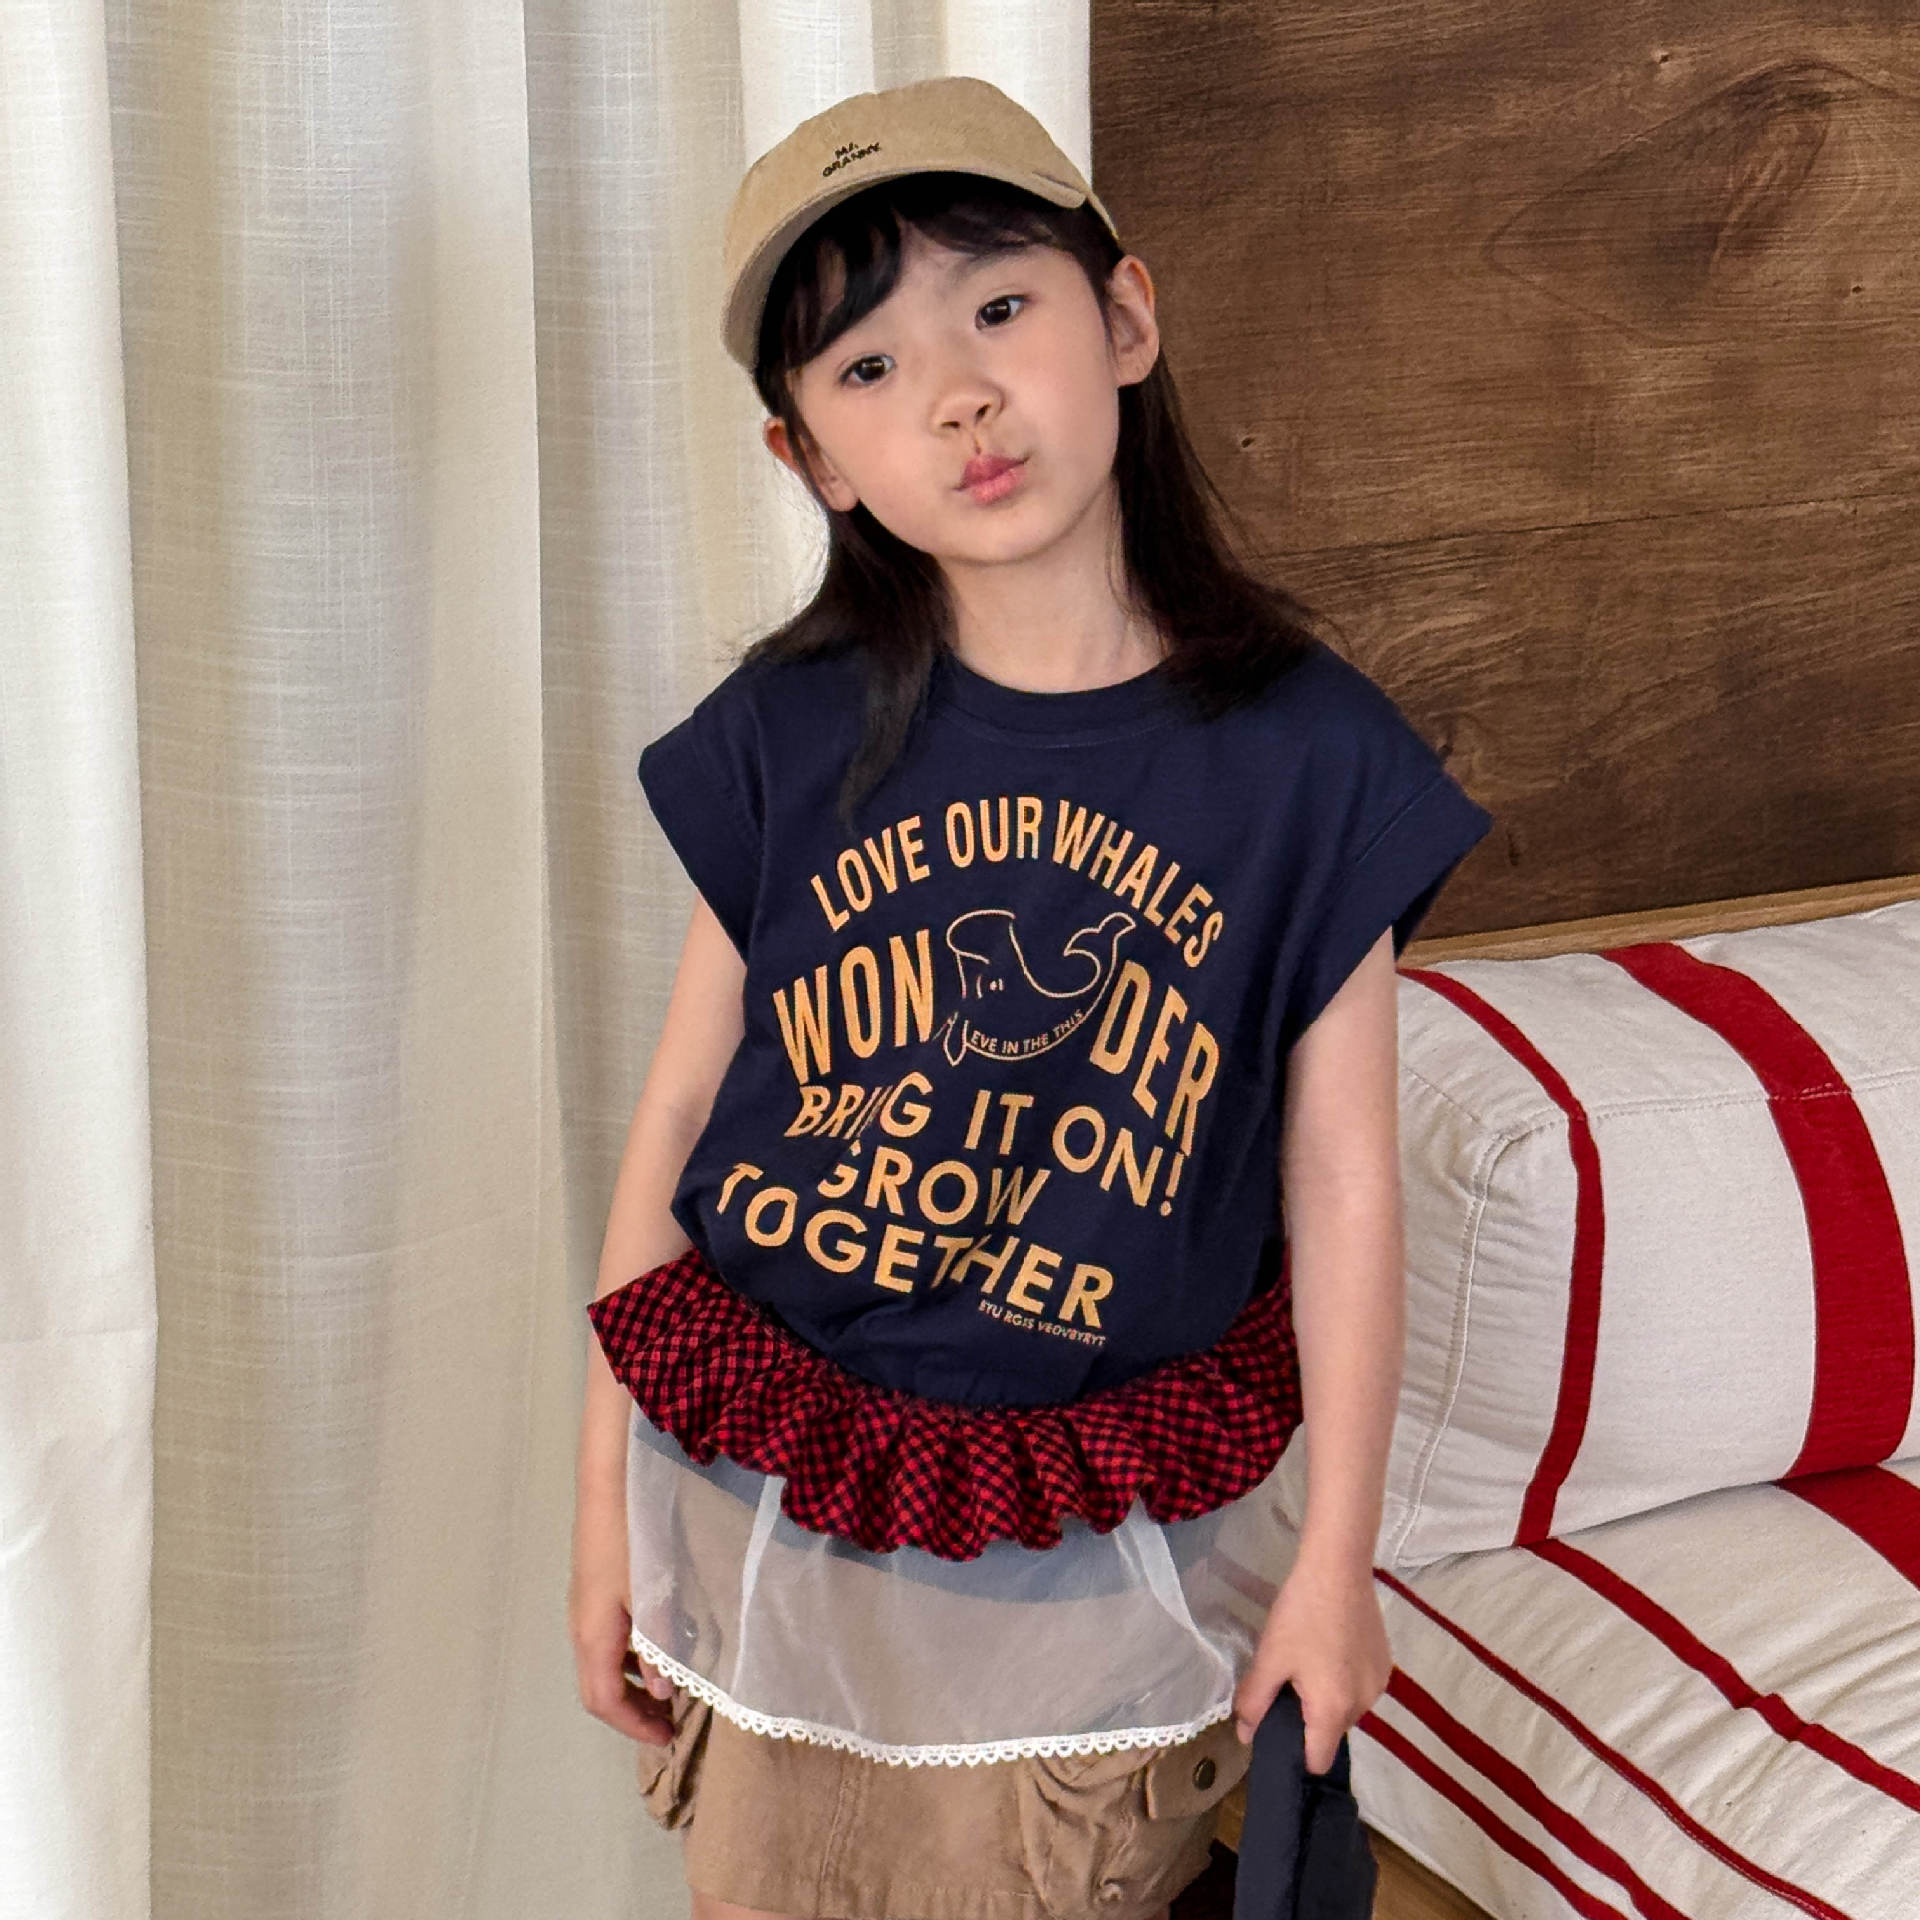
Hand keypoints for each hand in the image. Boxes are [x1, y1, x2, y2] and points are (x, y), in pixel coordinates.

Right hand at [568, 1480, 676, 1746]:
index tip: (667, 1740)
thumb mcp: (653, 1594)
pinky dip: (634, 1654)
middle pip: (600, 1687)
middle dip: (633, 1711)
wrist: (608, 1484)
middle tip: (670, 1723)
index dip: (633, 1726)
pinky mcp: (595, 1588)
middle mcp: (581, 1627)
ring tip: (671, 1689)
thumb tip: (664, 1694)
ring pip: (605, 1662)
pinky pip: (610, 1637)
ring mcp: (585, 1607)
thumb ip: (661, 1647)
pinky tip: (663, 1642)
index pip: (604, 1701)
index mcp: (593, 1636)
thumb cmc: (632, 1538)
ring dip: (634, 1683)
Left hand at [1231, 1548, 1391, 1774]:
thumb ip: (1254, 1702)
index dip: (1296, 1755)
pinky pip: (1360, 1688)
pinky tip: (1329, 1649)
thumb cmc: (1300, 1614)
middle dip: (1308, 1719)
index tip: (1278, 1734)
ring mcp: (1379, 1685)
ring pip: (1346, 1710)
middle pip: (1331, 1733)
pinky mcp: (1386, 1664)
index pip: (1318, 1761)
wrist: (1338, 1568)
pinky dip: (1344, 1680)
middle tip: (1287, 1685)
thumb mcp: (1270, 1657)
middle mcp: (1364, 1706)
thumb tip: (1245, 1735)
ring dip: (1327, 1698)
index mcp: (1333, 1711)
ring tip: (1308, 1661)